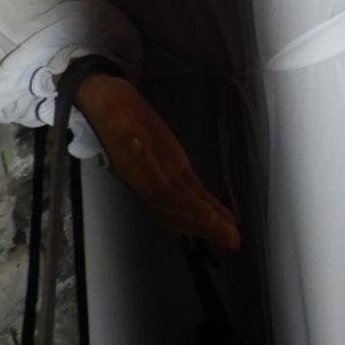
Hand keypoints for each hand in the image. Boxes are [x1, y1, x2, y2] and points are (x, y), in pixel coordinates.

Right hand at [76, 73, 240, 250]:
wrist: (111, 103)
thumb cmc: (114, 110)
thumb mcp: (118, 118)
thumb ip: (126, 132)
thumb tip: (136, 142)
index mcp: (137, 172)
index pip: (163, 195)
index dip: (184, 207)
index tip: (209, 217)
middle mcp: (151, 181)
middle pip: (179, 209)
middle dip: (204, 226)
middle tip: (232, 241)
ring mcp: (164, 177)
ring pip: (189, 205)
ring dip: (210, 223)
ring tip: (233, 237)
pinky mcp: (175, 169)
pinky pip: (193, 192)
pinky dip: (209, 205)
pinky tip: (224, 218)